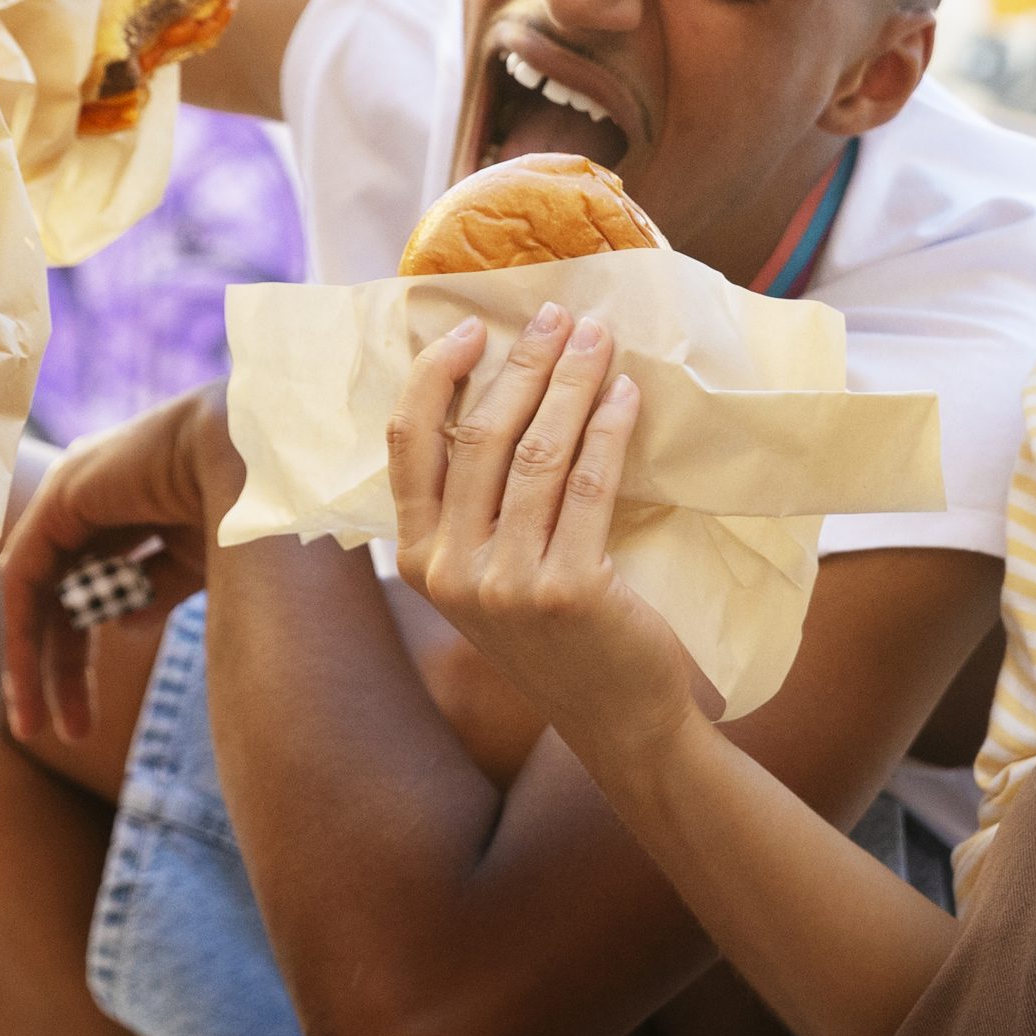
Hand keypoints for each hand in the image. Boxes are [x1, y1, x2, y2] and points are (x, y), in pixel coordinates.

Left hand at [1, 387, 233, 745]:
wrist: (263, 463)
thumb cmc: (253, 509)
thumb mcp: (201, 562)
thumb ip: (159, 588)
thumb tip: (122, 624)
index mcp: (142, 506)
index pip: (96, 587)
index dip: (87, 654)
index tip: (86, 720)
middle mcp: (101, 497)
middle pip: (66, 595)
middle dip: (63, 668)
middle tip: (68, 732)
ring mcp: (77, 493)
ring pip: (39, 592)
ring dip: (34, 661)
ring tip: (41, 726)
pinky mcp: (61, 498)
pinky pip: (25, 575)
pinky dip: (21, 628)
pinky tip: (28, 678)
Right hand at [387, 306, 708, 760]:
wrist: (618, 719)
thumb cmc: (559, 635)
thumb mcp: (492, 576)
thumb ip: (475, 507)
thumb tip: (497, 388)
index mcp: (419, 559)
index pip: (409, 444)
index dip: (436, 374)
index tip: (472, 326)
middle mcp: (449, 571)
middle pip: (480, 434)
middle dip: (523, 362)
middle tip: (560, 316)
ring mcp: (504, 583)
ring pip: (536, 451)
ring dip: (572, 382)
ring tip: (600, 339)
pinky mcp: (565, 590)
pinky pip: (587, 484)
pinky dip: (609, 429)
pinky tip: (627, 396)